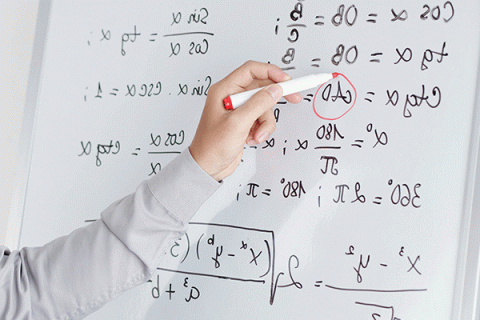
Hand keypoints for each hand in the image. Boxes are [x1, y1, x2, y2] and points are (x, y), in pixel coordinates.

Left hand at [189, 61, 301, 180]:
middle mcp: (231, 97)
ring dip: (266, 123)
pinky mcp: (244, 122)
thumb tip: (275, 90)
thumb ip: (258, 104)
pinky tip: (252, 139)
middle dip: (276, 96)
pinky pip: (262, 119)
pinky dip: (262, 130)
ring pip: (265, 107)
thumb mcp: (237, 123)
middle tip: (294, 97)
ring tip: (257, 135)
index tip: (286, 80)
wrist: (208, 167)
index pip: (251, 70)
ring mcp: (239, 110)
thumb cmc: (211, 146)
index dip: (271, 72)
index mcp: (224, 90)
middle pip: (261, 87)